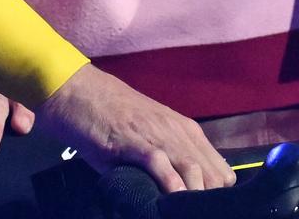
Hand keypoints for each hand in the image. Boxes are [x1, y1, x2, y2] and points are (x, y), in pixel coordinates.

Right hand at [36, 63, 231, 193]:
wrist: (77, 91)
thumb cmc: (110, 117)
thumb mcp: (147, 136)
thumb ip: (167, 161)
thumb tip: (180, 194)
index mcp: (186, 130)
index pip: (221, 172)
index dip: (213, 195)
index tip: (202, 209)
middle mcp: (178, 131)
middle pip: (212, 176)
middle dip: (206, 199)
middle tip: (194, 214)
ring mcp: (157, 133)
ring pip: (193, 169)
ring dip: (192, 195)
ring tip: (184, 212)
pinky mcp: (133, 138)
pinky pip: (160, 163)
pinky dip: (169, 184)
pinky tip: (170, 200)